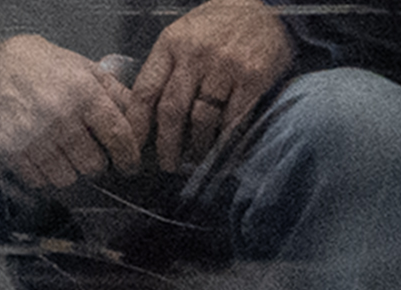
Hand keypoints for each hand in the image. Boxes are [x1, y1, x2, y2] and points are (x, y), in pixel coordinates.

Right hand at [0, 32, 143, 191]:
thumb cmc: (44, 65)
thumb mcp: (85, 69)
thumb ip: (114, 92)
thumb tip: (139, 115)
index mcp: (84, 93)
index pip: (117, 134)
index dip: (128, 156)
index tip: (130, 165)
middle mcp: (60, 117)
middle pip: (92, 164)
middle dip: (95, 162)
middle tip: (90, 153)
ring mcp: (34, 137)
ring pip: (65, 177)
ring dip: (69, 171)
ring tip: (64, 154)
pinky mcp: (12, 151)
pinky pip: (38, 180)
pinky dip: (45, 175)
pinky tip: (44, 158)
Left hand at [126, 0, 294, 173]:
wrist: (267, 8)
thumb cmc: (219, 27)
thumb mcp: (183, 36)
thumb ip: (164, 70)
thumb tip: (143, 118)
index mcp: (172, 44)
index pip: (145, 92)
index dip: (137, 127)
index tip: (133, 149)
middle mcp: (196, 53)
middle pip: (171, 110)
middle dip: (167, 145)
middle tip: (167, 164)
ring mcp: (225, 64)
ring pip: (201, 119)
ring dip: (197, 146)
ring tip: (195, 156)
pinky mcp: (252, 76)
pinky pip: (232, 119)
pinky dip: (225, 139)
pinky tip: (220, 148)